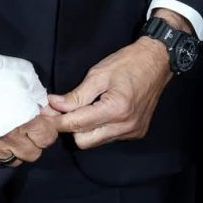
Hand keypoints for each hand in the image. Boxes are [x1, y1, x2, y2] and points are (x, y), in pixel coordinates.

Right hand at [0, 105, 59, 168]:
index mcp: (26, 120)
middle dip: (34, 143)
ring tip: (13, 136)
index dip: (48, 130)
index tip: (43, 123)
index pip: (47, 139)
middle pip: (33, 154)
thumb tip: (51, 113)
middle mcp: (11, 138)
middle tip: (28, 130)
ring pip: (14, 161)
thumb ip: (40, 99)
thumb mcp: (26, 79)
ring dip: (17, 151)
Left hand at [47, 34, 173, 149]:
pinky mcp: (137, 133)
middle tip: (64, 110)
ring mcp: (133, 132)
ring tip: (85, 109)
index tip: (44, 114)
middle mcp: (125, 126)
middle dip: (71, 127)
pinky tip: (102, 112)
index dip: (57, 121)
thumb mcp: (99, 74)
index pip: (77, 124)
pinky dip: (100, 128)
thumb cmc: (128, 62)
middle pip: (84, 140)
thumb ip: (76, 95)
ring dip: (86, 129)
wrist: (159, 60)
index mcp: (116, 109)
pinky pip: (109, 138)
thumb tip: (52, 106)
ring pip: (96, 141)